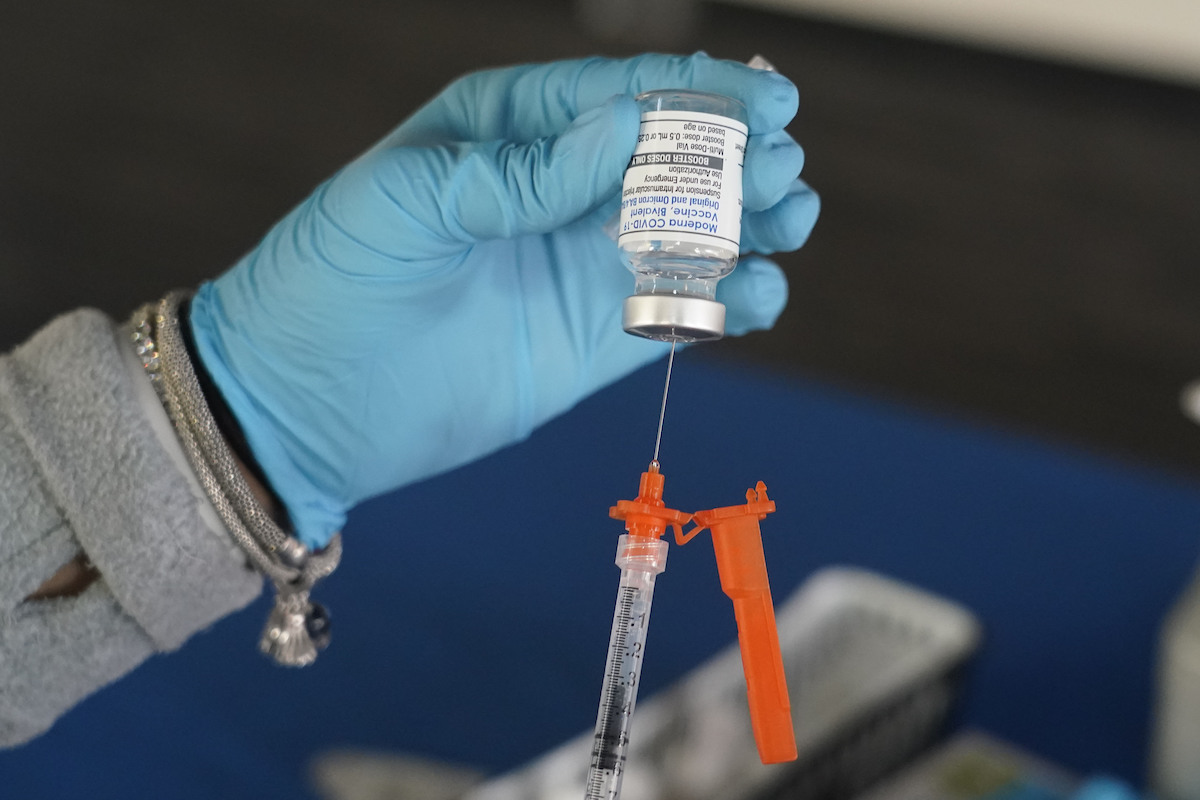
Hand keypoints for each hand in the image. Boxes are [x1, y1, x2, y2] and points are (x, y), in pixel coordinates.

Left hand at [188, 53, 819, 546]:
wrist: (304, 407)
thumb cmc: (331, 283)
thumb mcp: (407, 202)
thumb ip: (518, 170)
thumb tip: (621, 130)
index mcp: (509, 130)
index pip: (618, 94)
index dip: (696, 93)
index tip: (764, 100)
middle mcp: (557, 189)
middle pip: (674, 158)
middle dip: (738, 156)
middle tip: (783, 166)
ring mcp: (582, 265)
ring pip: (693, 230)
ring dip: (751, 222)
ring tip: (789, 220)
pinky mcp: (598, 338)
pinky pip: (682, 309)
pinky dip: (730, 300)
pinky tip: (757, 294)